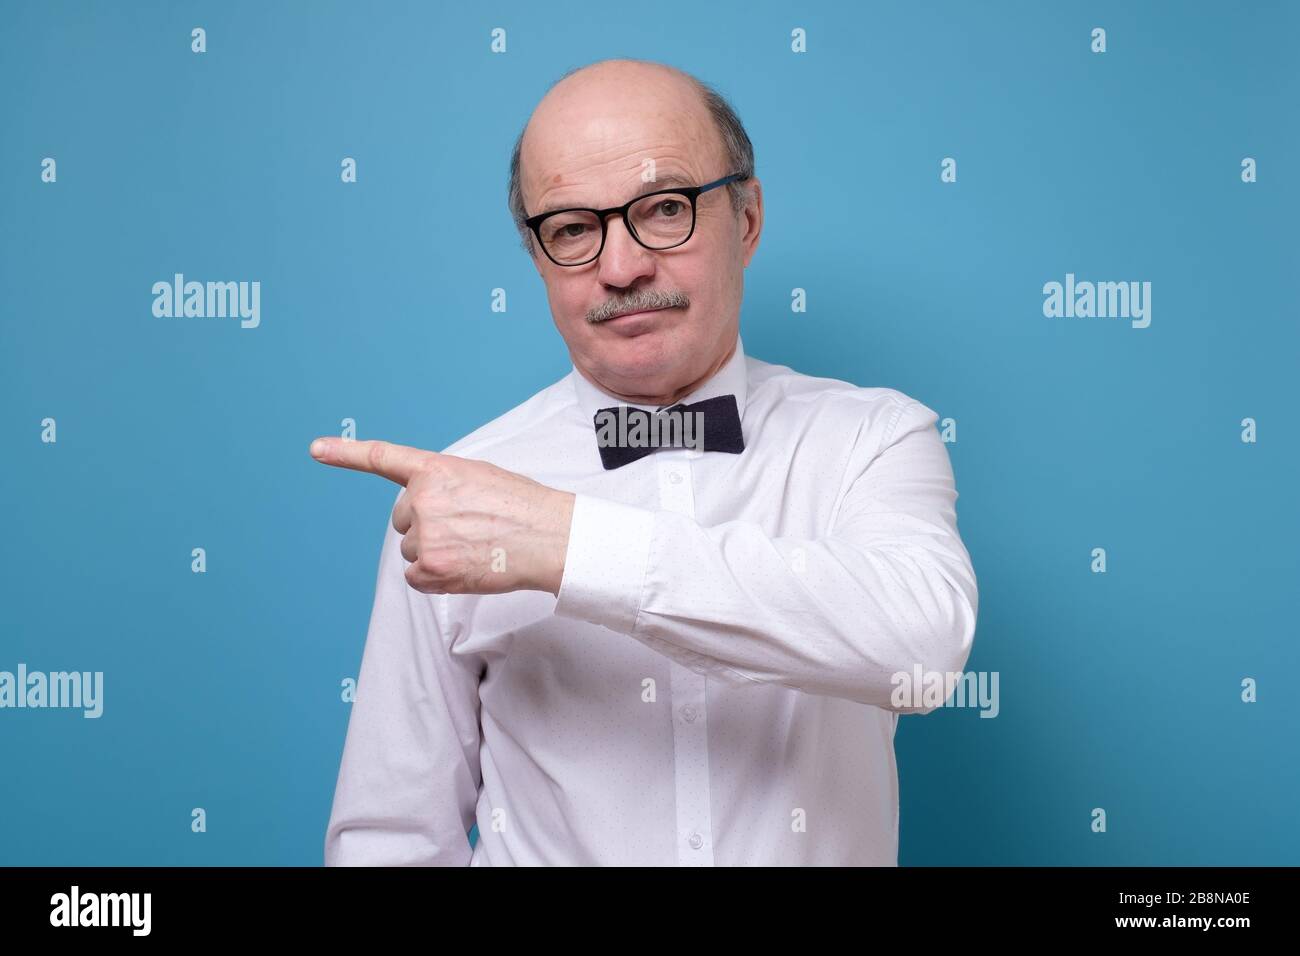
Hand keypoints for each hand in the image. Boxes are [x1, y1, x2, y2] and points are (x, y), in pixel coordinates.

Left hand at [309, 437, 574, 595]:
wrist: (549, 538)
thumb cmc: (523, 508)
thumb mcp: (479, 477)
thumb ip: (444, 485)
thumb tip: (424, 511)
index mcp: (436, 470)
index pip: (383, 458)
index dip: (346, 453)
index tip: (316, 448)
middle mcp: (423, 499)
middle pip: (403, 519)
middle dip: (427, 525)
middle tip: (467, 528)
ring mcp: (424, 535)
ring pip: (411, 549)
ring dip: (435, 552)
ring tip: (474, 547)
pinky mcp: (429, 568)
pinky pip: (414, 577)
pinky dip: (434, 578)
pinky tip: (464, 568)